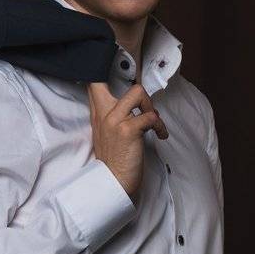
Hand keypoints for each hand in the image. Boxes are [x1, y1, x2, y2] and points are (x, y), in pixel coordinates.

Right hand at [86, 80, 168, 203]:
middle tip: (143, 108)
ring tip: (154, 122)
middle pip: (113, 78)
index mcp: (98, 114)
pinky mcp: (128, 131)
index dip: (103, 69)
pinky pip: (151, 116)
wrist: (114, 184)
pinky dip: (160, 126)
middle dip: (133, 87)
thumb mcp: (106, 135)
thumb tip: (134, 105)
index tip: (122, 75)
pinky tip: (161, 135)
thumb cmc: (115, 162)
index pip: (94, 82)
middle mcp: (104, 114)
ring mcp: (115, 121)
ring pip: (138, 92)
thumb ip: (112, 117)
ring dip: (151, 106)